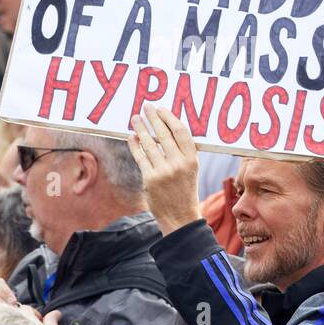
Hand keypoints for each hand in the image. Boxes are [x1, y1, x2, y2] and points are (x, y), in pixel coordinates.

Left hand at [127, 104, 203, 235]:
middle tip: (146, 107)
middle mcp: (179, 164)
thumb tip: (167, 129)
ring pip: (149, 144)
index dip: (169, 118)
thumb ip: (182, 152)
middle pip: (164, 134)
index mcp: (192, 159)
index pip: (180, 132)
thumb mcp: (191, 170)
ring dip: (141, 129)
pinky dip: (135, 145)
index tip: (161, 109)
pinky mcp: (150, 179)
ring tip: (135, 119)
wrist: (180, 217)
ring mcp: (163, 172)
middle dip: (153, 118)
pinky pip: (140, 157)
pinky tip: (131, 137)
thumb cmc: (185, 191)